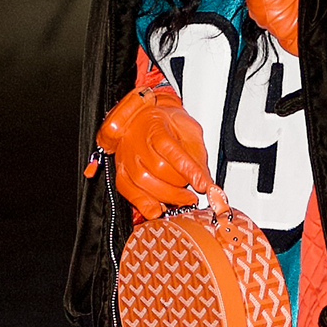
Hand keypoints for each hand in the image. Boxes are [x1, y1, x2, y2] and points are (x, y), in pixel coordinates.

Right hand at [92, 86, 213, 221]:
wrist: (141, 117)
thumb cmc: (166, 122)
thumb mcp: (188, 129)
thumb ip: (197, 153)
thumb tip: (205, 179)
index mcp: (155, 125)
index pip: (171, 150)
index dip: (189, 170)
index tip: (203, 185)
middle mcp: (136, 141)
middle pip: (157, 168)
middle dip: (179, 185)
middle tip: (193, 193)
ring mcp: (126, 156)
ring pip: (142, 181)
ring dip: (166, 196)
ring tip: (182, 200)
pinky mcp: (121, 170)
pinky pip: (127, 190)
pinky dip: (142, 203)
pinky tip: (156, 209)